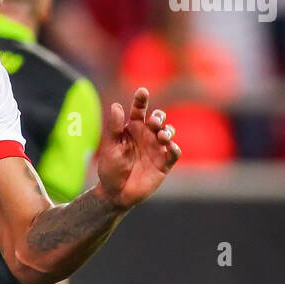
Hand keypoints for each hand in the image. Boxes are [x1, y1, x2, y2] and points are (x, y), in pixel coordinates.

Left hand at [95, 88, 179, 208]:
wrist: (116, 192)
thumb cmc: (110, 168)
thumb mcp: (110, 146)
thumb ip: (114, 127)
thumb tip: (116, 105)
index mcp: (132, 129)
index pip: (139, 110)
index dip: (141, 99)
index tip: (142, 91)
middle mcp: (146, 136)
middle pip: (158, 119)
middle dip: (159, 117)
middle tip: (154, 122)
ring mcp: (156, 148)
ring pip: (169, 132)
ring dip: (168, 131)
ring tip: (162, 135)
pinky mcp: (164, 163)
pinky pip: (174, 153)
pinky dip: (174, 148)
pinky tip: (169, 147)